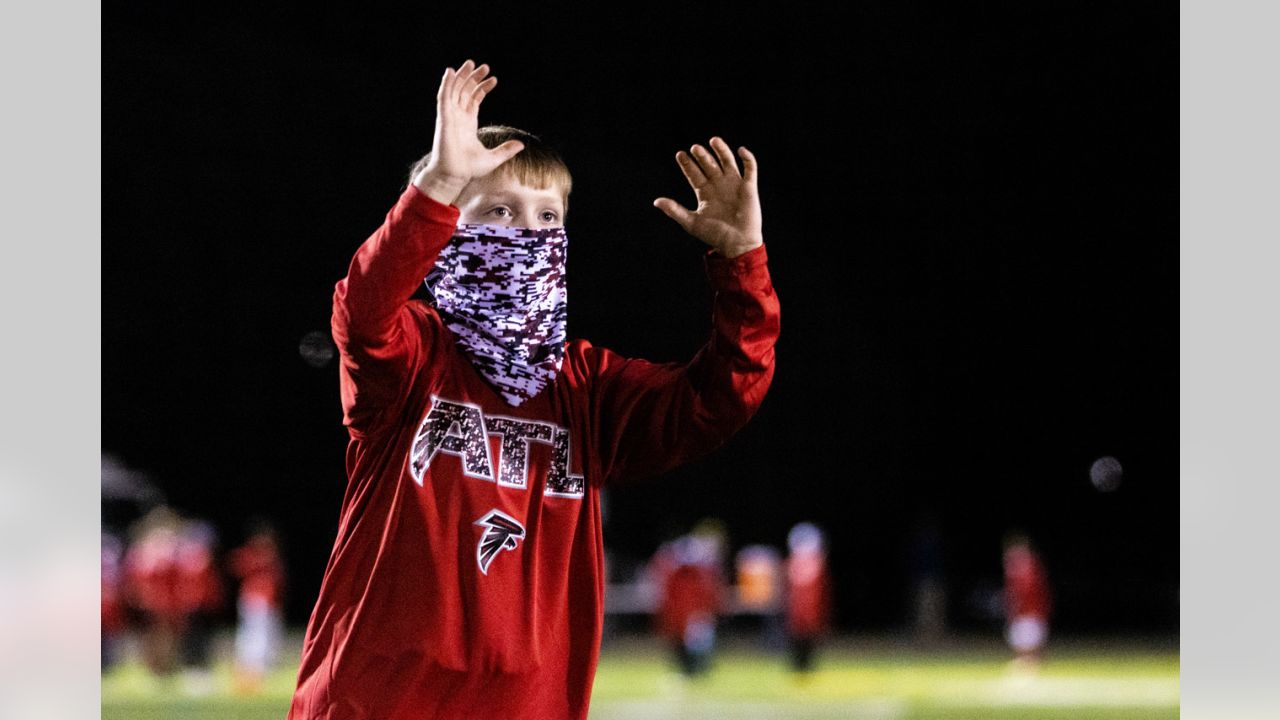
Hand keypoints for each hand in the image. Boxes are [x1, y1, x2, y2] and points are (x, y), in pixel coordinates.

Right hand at [413, 60, 524, 204]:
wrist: (454, 176)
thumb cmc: (468, 169)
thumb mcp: (493, 158)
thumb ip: (506, 150)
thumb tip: (522, 144)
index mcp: (468, 124)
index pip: (473, 100)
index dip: (482, 88)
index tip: (494, 79)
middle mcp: (458, 118)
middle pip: (465, 91)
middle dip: (473, 78)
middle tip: (485, 66)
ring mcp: (450, 117)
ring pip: (455, 90)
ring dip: (462, 76)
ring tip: (471, 63)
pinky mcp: (444, 118)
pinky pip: (444, 97)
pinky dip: (446, 84)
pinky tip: (451, 72)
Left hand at [653, 137, 762, 257]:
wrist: (736, 244)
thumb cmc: (714, 235)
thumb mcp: (691, 222)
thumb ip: (674, 210)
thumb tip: (656, 201)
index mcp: (704, 192)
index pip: (694, 174)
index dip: (687, 164)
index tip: (680, 154)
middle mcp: (718, 185)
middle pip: (709, 165)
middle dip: (702, 156)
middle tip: (695, 148)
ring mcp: (734, 185)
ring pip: (727, 162)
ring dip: (721, 151)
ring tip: (713, 140)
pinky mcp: (749, 187)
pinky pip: (750, 169)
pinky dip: (747, 158)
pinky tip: (740, 150)